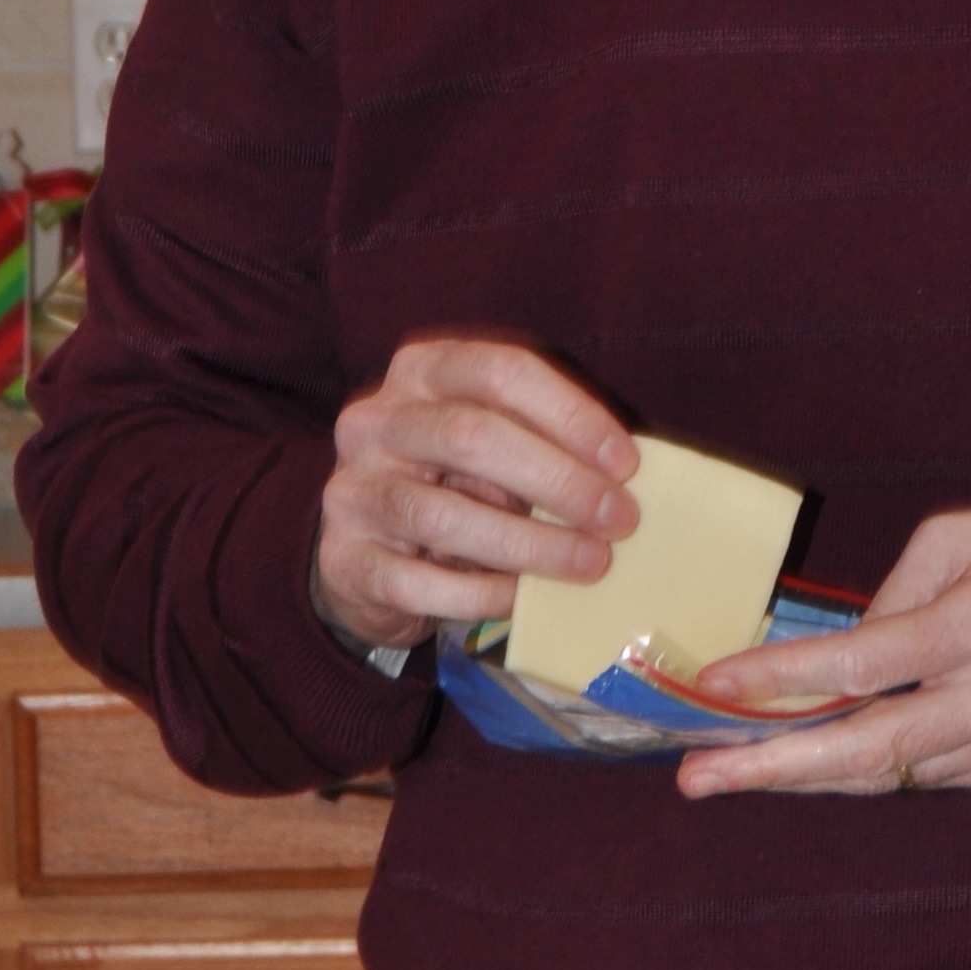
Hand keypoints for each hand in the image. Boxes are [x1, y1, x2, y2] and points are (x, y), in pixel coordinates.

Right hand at [312, 337, 637, 653]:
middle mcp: (374, 422)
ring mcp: (352, 491)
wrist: (367, 557)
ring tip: (591, 563)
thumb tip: (620, 478)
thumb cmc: (453, 487)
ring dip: (531, 543)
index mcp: (420, 372)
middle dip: (559, 480)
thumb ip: (543, 444)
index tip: (625, 462)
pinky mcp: (345, 560)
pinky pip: (419, 582)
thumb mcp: (494, 448)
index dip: (569, 414)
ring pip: (443, 515)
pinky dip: (482, 593)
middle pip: (470, 436)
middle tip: (619, 518)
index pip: (498, 371)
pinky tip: (523, 598)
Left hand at [674, 496, 970, 799]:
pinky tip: (817, 758)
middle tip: (697, 777)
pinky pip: (930, 773)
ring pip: (895, 773)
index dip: (782, 680)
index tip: (715, 686)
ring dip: (809, 773)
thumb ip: (898, 591)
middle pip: (870, 750)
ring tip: (734, 770)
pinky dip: (870, 766)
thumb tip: (837, 653)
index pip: (867, 663)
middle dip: (772, 767)